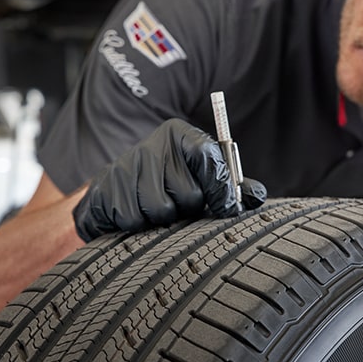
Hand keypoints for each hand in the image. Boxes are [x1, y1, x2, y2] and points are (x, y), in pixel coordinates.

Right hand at [73, 118, 266, 241]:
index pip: (210, 158)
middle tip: (180, 204)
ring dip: (163, 220)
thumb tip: (257, 196)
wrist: (118, 183)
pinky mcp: (105, 189)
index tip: (227, 208)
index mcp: (180, 135)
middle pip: (188, 194)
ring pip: (161, 211)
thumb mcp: (201, 174)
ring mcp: (126, 166)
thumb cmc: (169, 180)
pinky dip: (139, 226)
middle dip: (188, 208)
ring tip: (159, 209)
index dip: (222, 189)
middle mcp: (152, 146)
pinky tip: (137, 212)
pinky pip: (133, 221)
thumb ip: (232, 185)